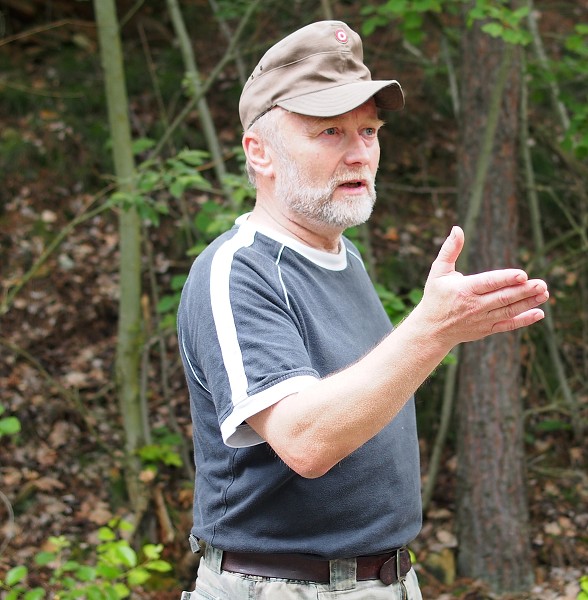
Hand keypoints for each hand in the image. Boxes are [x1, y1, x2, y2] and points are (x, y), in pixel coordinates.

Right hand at [419, 226, 548, 345]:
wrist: (431, 330)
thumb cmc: (435, 297)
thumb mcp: (437, 272)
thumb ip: (449, 250)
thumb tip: (457, 229)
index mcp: (463, 289)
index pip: (488, 283)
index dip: (506, 279)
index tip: (522, 274)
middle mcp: (474, 305)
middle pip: (503, 297)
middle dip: (524, 291)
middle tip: (542, 283)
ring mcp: (481, 319)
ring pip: (508, 311)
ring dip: (528, 303)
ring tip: (545, 293)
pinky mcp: (486, 329)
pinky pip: (508, 325)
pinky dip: (524, 320)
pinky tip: (539, 313)